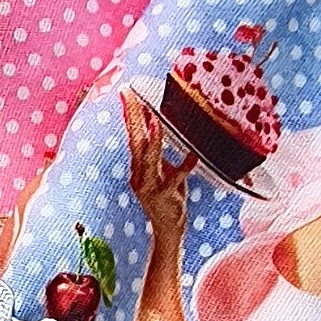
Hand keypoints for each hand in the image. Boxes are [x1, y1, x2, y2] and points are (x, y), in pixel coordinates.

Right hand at [121, 87, 195, 236]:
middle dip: (132, 116)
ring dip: (153, 140)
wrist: (167, 229)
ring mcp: (149, 185)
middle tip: (129, 94)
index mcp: (138, 166)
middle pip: (134, 141)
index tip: (126, 91)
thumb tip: (159, 130)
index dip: (130, 113)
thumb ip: (159, 153)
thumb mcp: (162, 171)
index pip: (132, 134)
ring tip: (156, 120)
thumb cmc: (168, 197)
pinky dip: (184, 166)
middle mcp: (139, 173)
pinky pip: (175, 179)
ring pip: (149, 158)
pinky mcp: (164, 196)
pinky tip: (194, 156)